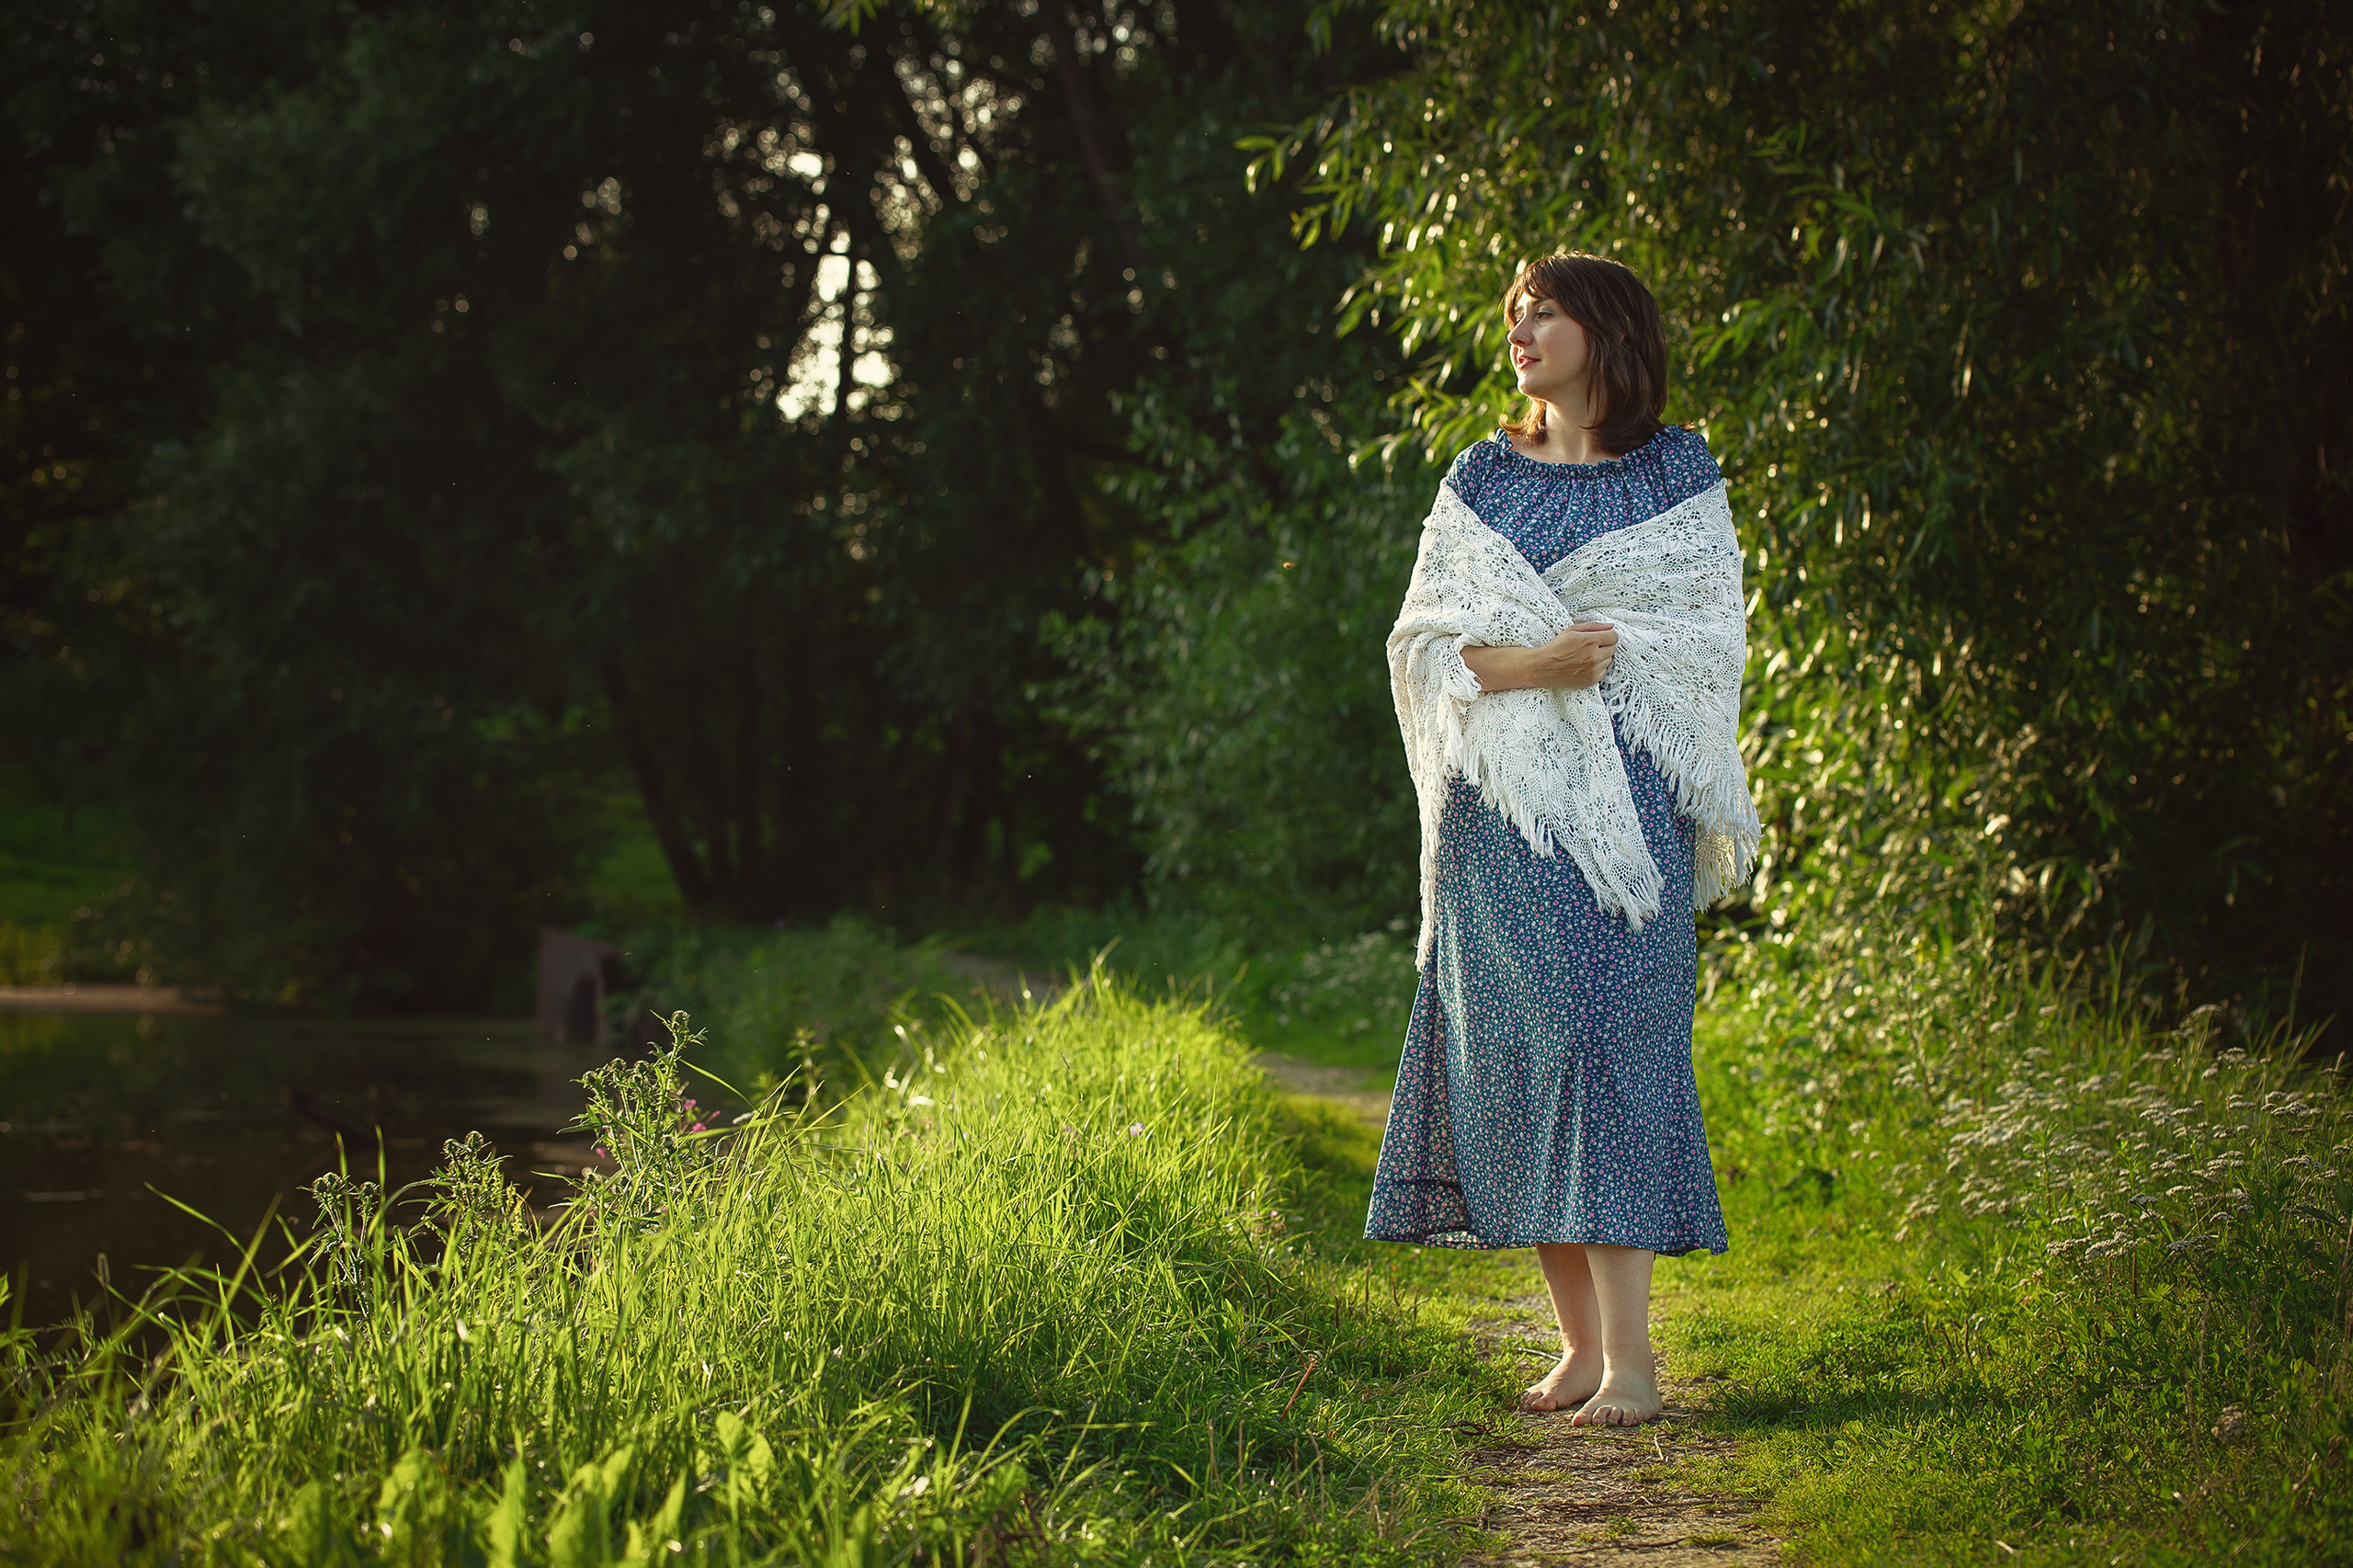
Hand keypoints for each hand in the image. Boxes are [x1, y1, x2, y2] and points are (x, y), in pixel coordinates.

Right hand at [1461, 622, 1617, 692]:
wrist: (1543, 667)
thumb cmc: (1556, 647)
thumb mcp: (1571, 630)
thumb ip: (1593, 626)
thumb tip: (1610, 625)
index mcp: (1589, 641)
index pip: (1613, 636)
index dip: (1608, 635)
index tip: (1602, 637)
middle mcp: (1593, 656)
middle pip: (1613, 648)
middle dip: (1604, 646)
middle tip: (1591, 646)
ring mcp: (1593, 669)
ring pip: (1609, 660)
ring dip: (1602, 657)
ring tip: (1586, 656)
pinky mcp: (1591, 680)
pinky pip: (1603, 671)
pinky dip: (1598, 668)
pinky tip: (1585, 665)